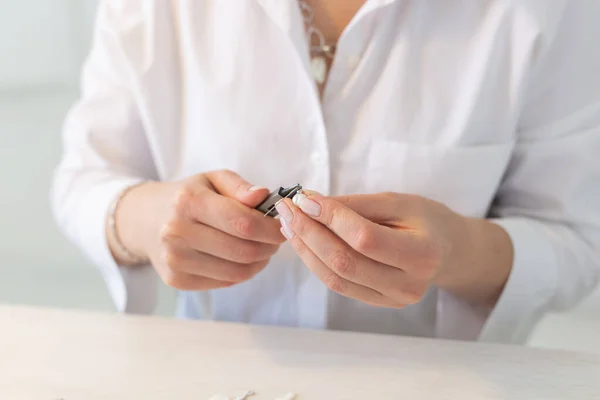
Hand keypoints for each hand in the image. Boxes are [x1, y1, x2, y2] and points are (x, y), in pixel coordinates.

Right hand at [111, 170, 284, 290]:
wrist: (147, 220)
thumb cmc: (188, 197)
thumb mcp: (212, 180)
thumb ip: (239, 186)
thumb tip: (262, 196)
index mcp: (188, 202)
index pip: (243, 223)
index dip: (271, 229)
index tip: (283, 227)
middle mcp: (176, 232)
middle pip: (243, 251)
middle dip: (269, 247)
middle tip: (275, 240)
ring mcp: (174, 259)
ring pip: (237, 272)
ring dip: (259, 262)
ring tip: (262, 249)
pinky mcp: (176, 280)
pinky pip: (224, 283)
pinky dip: (242, 273)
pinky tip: (242, 259)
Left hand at [275, 192, 511, 307]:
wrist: (447, 250)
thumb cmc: (426, 219)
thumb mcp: (399, 201)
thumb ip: (357, 205)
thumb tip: (311, 203)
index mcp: (422, 253)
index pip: (365, 238)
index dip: (330, 218)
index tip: (304, 198)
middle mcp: (408, 284)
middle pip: (345, 262)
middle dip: (309, 233)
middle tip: (287, 209)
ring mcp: (393, 299)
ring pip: (336, 278)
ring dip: (305, 249)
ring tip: (288, 224)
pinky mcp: (378, 303)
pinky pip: (339, 285)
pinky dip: (315, 262)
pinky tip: (303, 241)